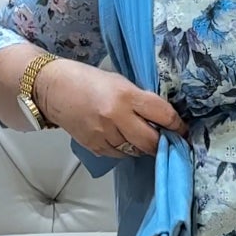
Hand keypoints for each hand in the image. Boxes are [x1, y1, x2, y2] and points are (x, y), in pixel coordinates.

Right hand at [36, 59, 186, 156]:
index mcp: (126, 96)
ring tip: (138, 135)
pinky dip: (125, 149)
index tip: (183, 130)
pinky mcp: (95, 146)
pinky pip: (119, 154)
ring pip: (136, 151)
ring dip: (142, 146)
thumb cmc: (88, 80)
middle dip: (161, 142)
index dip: (177, 125)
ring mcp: (104, 134)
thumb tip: (161, 119)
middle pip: (151, 141)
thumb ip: (140, 100)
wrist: (53, 88)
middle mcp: (116, 117)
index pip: (163, 115)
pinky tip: (120, 137)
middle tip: (166, 140)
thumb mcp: (120, 82)